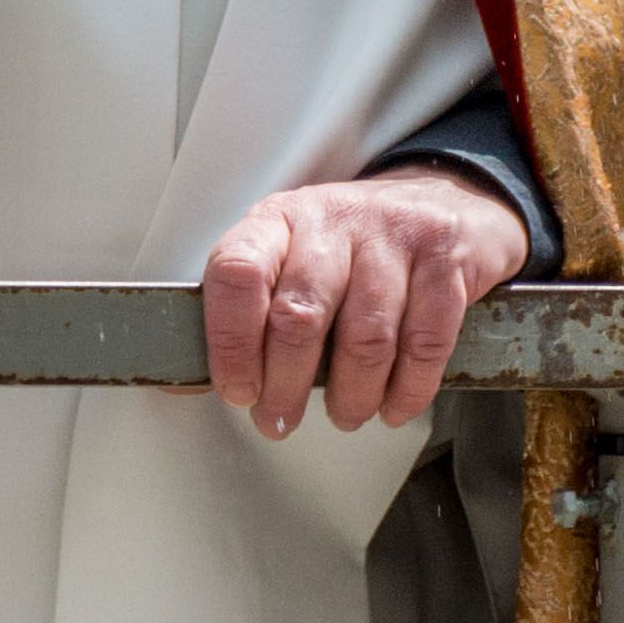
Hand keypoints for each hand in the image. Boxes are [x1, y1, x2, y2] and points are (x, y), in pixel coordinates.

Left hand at [199, 165, 528, 437]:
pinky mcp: (445, 258)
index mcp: (278, 221)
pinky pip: (425, 342)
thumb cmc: (351, 250)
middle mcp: (332, 220)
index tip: (237, 391)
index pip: (236, 273)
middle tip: (280, 420)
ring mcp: (393, 235)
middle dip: (286, 385)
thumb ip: (243, 318)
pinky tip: (392, 405)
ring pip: (366, 338)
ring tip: (344, 415)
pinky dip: (407, 390)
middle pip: (299, 315)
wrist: (443, 202)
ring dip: (352, 396)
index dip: (229, 342)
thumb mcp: (288, 261)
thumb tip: (178, 385)